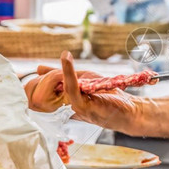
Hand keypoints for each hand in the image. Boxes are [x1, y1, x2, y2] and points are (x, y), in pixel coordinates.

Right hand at [25, 52, 141, 128]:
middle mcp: (65, 108)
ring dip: (58, 73)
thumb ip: (64, 75)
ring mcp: (73, 109)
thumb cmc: (108, 95)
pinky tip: (66, 59)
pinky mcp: (82, 108)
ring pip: (57, 88)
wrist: (130, 109)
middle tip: (54, 66)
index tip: (39, 70)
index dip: (38, 81)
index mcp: (63, 103)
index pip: (40, 94)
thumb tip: (38, 69)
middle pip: (45, 92)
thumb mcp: (83, 80)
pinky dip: (68, 73)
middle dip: (47, 77)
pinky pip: (71, 89)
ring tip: (64, 59)